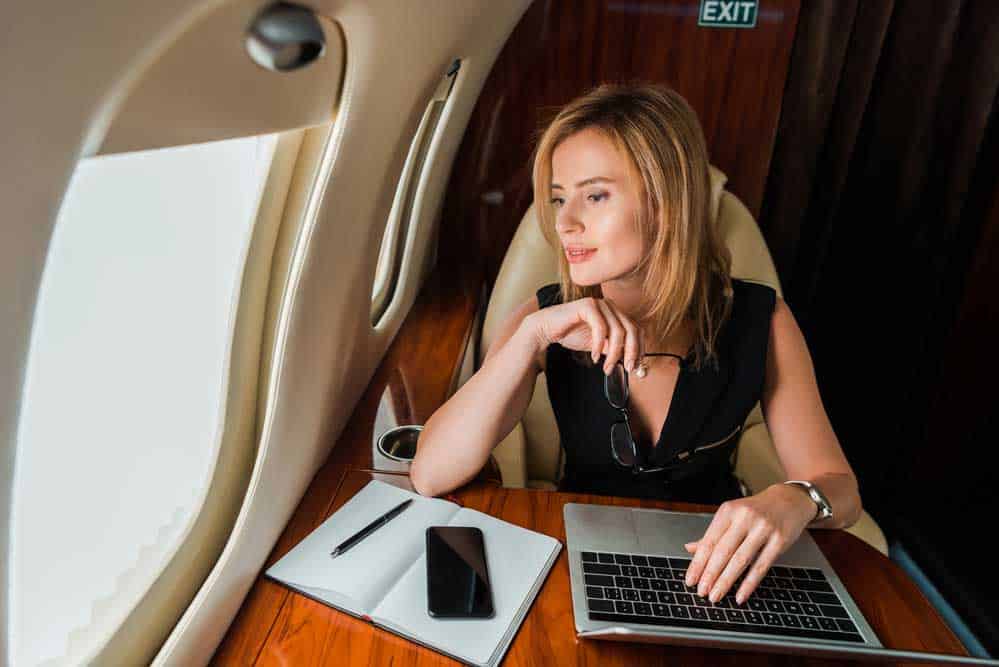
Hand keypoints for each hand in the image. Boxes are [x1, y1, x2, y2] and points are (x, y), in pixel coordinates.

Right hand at [528, 296, 643, 374]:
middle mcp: (611, 306)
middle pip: (632, 330)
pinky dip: (599, 345)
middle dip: (632, 352)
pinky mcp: (588, 305)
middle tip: (628, 369)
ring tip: (606, 367)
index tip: (637, 366)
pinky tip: (594, 356)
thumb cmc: (572, 334)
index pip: (637, 330)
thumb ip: (614, 349)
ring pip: (618, 331)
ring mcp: (600, 303)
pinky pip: (601, 327)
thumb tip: (632, 362)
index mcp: (616, 313)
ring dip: (614, 353)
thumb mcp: (599, 345)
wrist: (547, 328)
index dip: (640, 348)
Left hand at [682, 484, 815, 604]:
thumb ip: (713, 534)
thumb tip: (689, 548)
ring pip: (740, 560)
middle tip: (701, 592)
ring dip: (726, 581)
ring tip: (716, 596)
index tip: (690, 580)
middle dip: (710, 575)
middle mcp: (744, 518)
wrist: (789, 499)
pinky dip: (749, 584)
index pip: (709, 541)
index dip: (698, 563)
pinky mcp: (779, 540)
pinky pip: (761, 566)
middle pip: (723, 551)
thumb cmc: (757, 510)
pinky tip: (740, 595)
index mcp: (728, 511)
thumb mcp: (732, 516)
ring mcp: (763, 528)